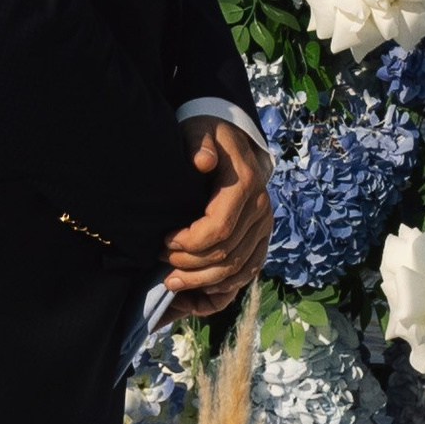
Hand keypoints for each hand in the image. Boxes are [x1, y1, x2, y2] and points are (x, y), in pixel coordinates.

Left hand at [164, 117, 270, 313]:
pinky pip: (247, 273)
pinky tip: (198, 292)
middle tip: (161, 265)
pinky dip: (223, 288)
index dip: (189, 243)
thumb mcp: (200, 131)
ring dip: (203, 283)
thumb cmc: (209, 137)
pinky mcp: (260, 239)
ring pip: (237, 270)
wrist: (231, 141)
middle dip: (190, 266)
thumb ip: (199, 143)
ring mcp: (263, 228)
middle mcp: (261, 211)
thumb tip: (203, 160)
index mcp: (246, 186)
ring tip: (172, 283)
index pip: (219, 229)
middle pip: (227, 255)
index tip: (163, 240)